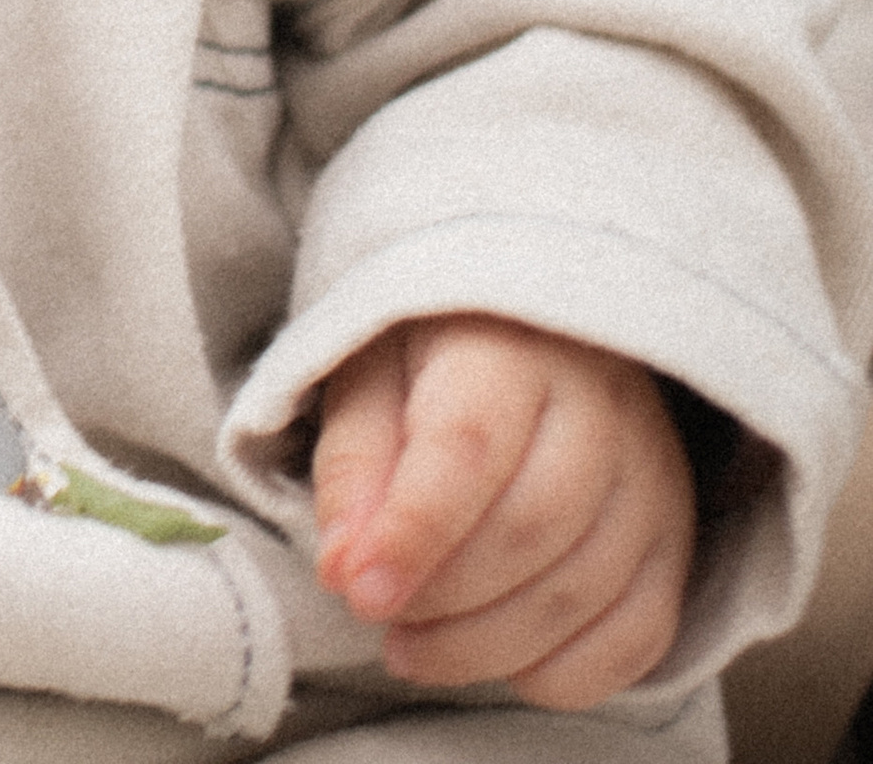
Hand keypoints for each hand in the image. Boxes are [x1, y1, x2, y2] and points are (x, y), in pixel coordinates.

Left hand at [312, 313, 696, 707]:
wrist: (542, 346)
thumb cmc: (438, 366)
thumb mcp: (371, 381)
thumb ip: (353, 468)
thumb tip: (345, 570)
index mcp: (510, 346)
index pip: (470, 446)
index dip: (412, 531)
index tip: (360, 591)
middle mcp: (601, 407)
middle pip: (530, 527)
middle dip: (442, 596)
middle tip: (380, 614)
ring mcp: (652, 479)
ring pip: (580, 592)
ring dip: (485, 645)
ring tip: (414, 644)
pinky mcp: (676, 543)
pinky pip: (635, 639)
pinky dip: (559, 674)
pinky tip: (498, 658)